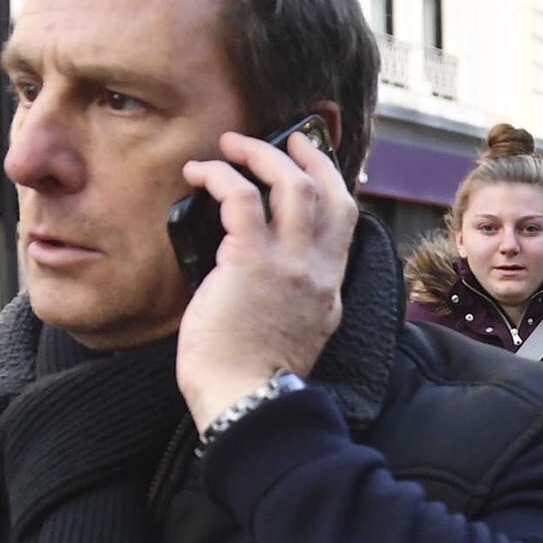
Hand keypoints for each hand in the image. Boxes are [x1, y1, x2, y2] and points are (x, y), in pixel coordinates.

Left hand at [174, 125, 355, 430]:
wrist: (247, 402)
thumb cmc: (253, 379)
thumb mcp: (292, 333)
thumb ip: (287, 297)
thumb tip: (249, 269)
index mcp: (328, 290)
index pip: (344, 222)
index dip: (330, 185)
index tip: (311, 167)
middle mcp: (317, 271)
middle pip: (330, 192)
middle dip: (307, 156)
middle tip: (281, 140)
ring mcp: (289, 264)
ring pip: (293, 184)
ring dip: (262, 155)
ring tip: (233, 145)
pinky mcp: (250, 261)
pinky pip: (240, 197)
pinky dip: (220, 176)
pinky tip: (199, 173)